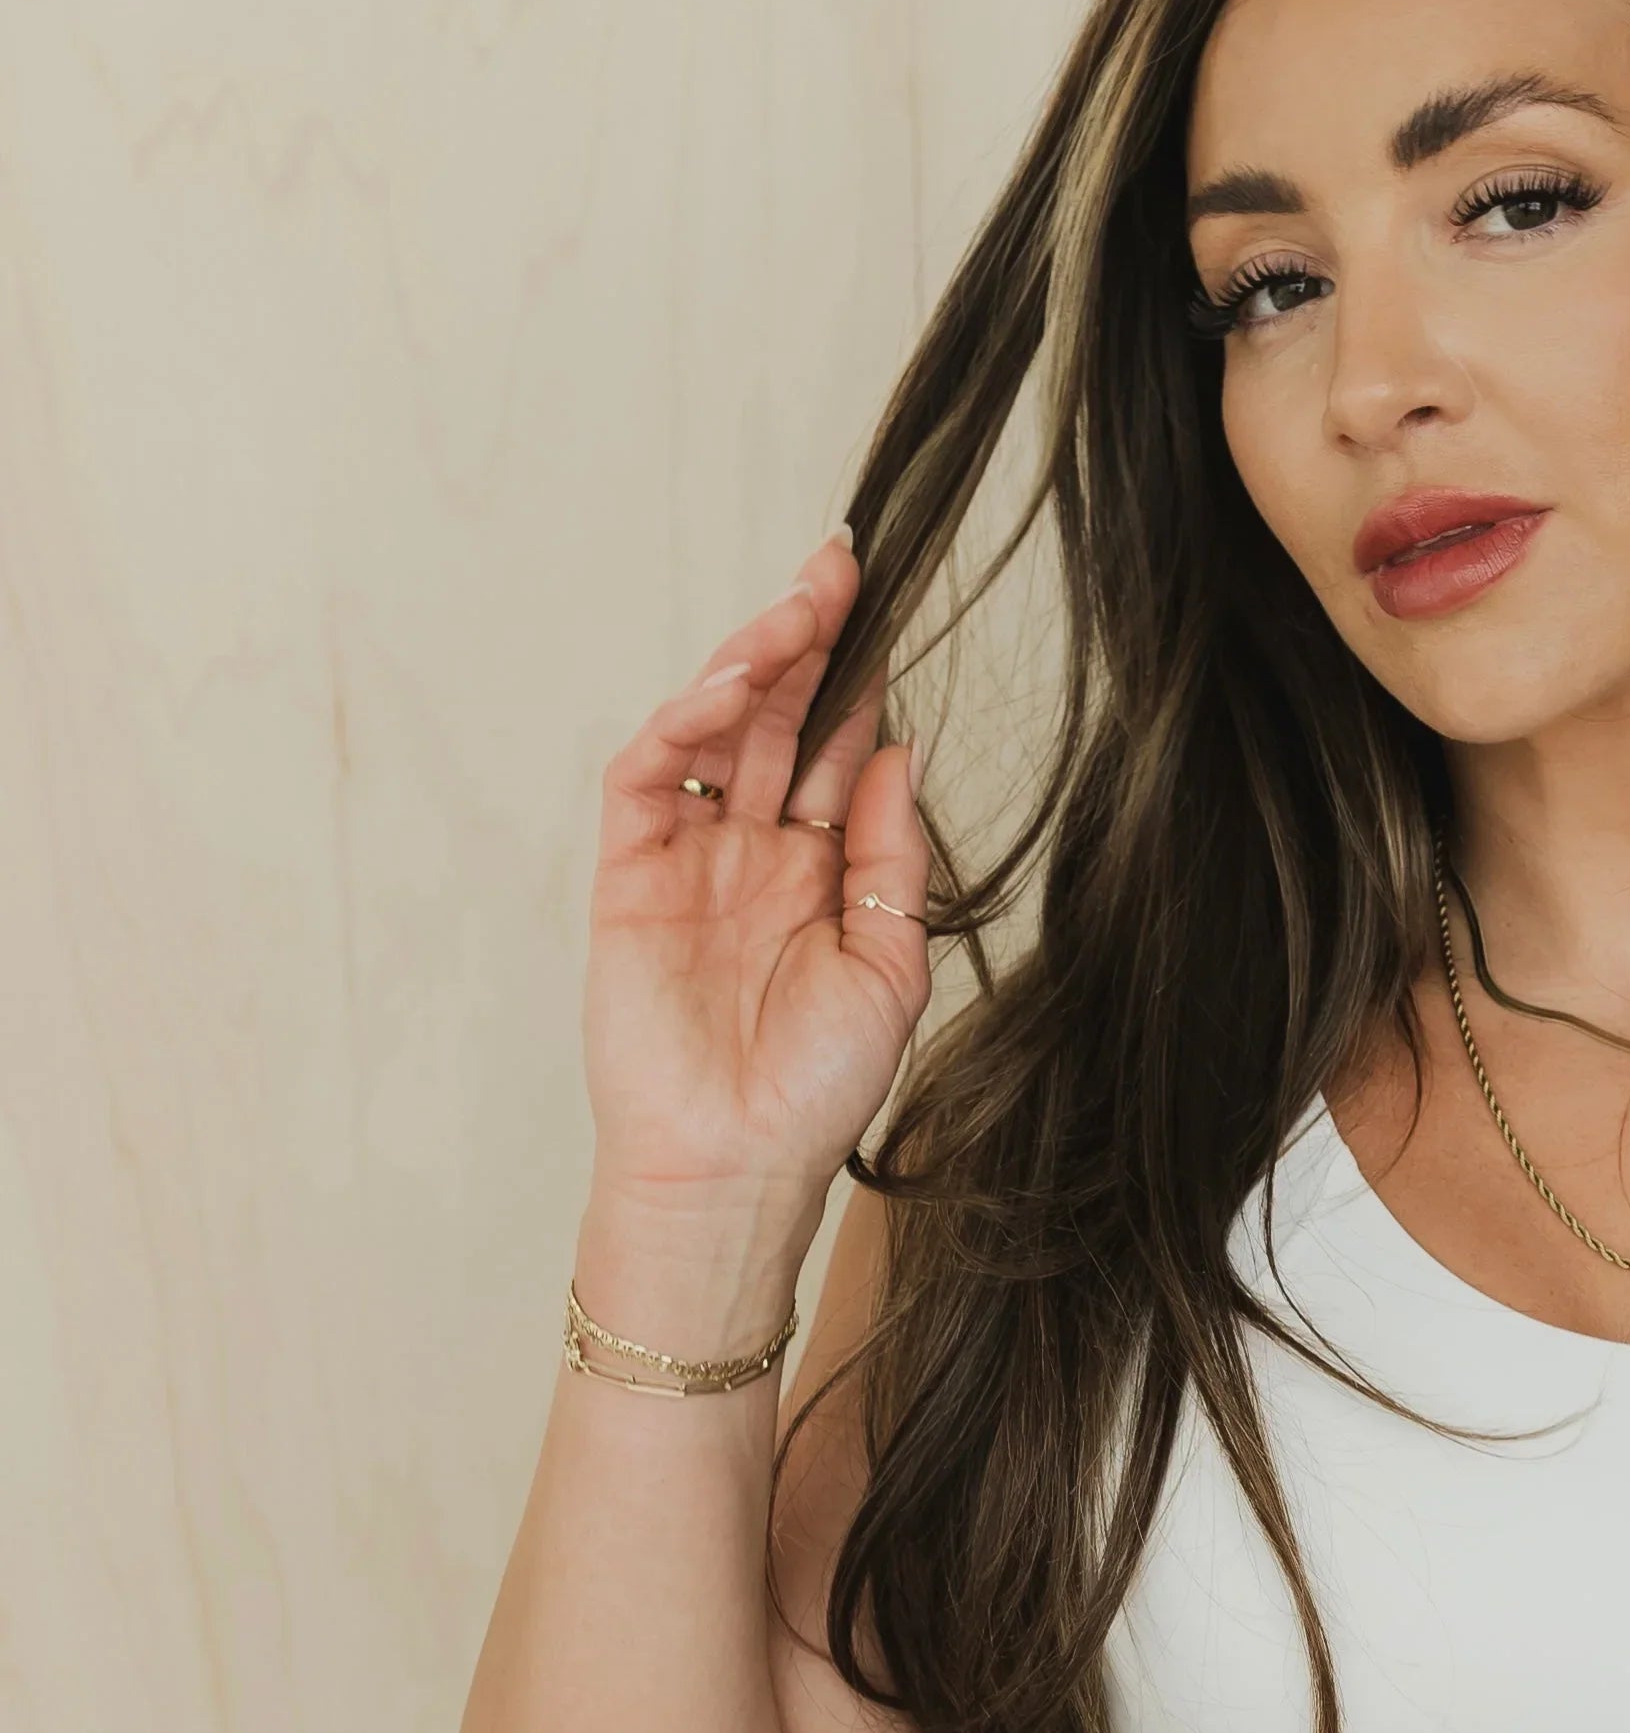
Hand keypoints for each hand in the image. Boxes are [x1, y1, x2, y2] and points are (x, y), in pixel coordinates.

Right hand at [583, 536, 930, 1226]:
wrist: (735, 1166)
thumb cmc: (814, 1090)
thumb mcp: (889, 965)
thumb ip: (890, 856)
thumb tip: (898, 749)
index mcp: (819, 873)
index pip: (837, 750)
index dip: (859, 679)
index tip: (889, 607)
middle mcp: (752, 852)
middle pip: (777, 720)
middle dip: (807, 641)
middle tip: (839, 565)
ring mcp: (688, 858)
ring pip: (713, 731)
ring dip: (753, 662)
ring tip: (800, 609)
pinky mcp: (628, 873)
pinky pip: (648, 776)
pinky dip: (683, 720)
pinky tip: (731, 683)